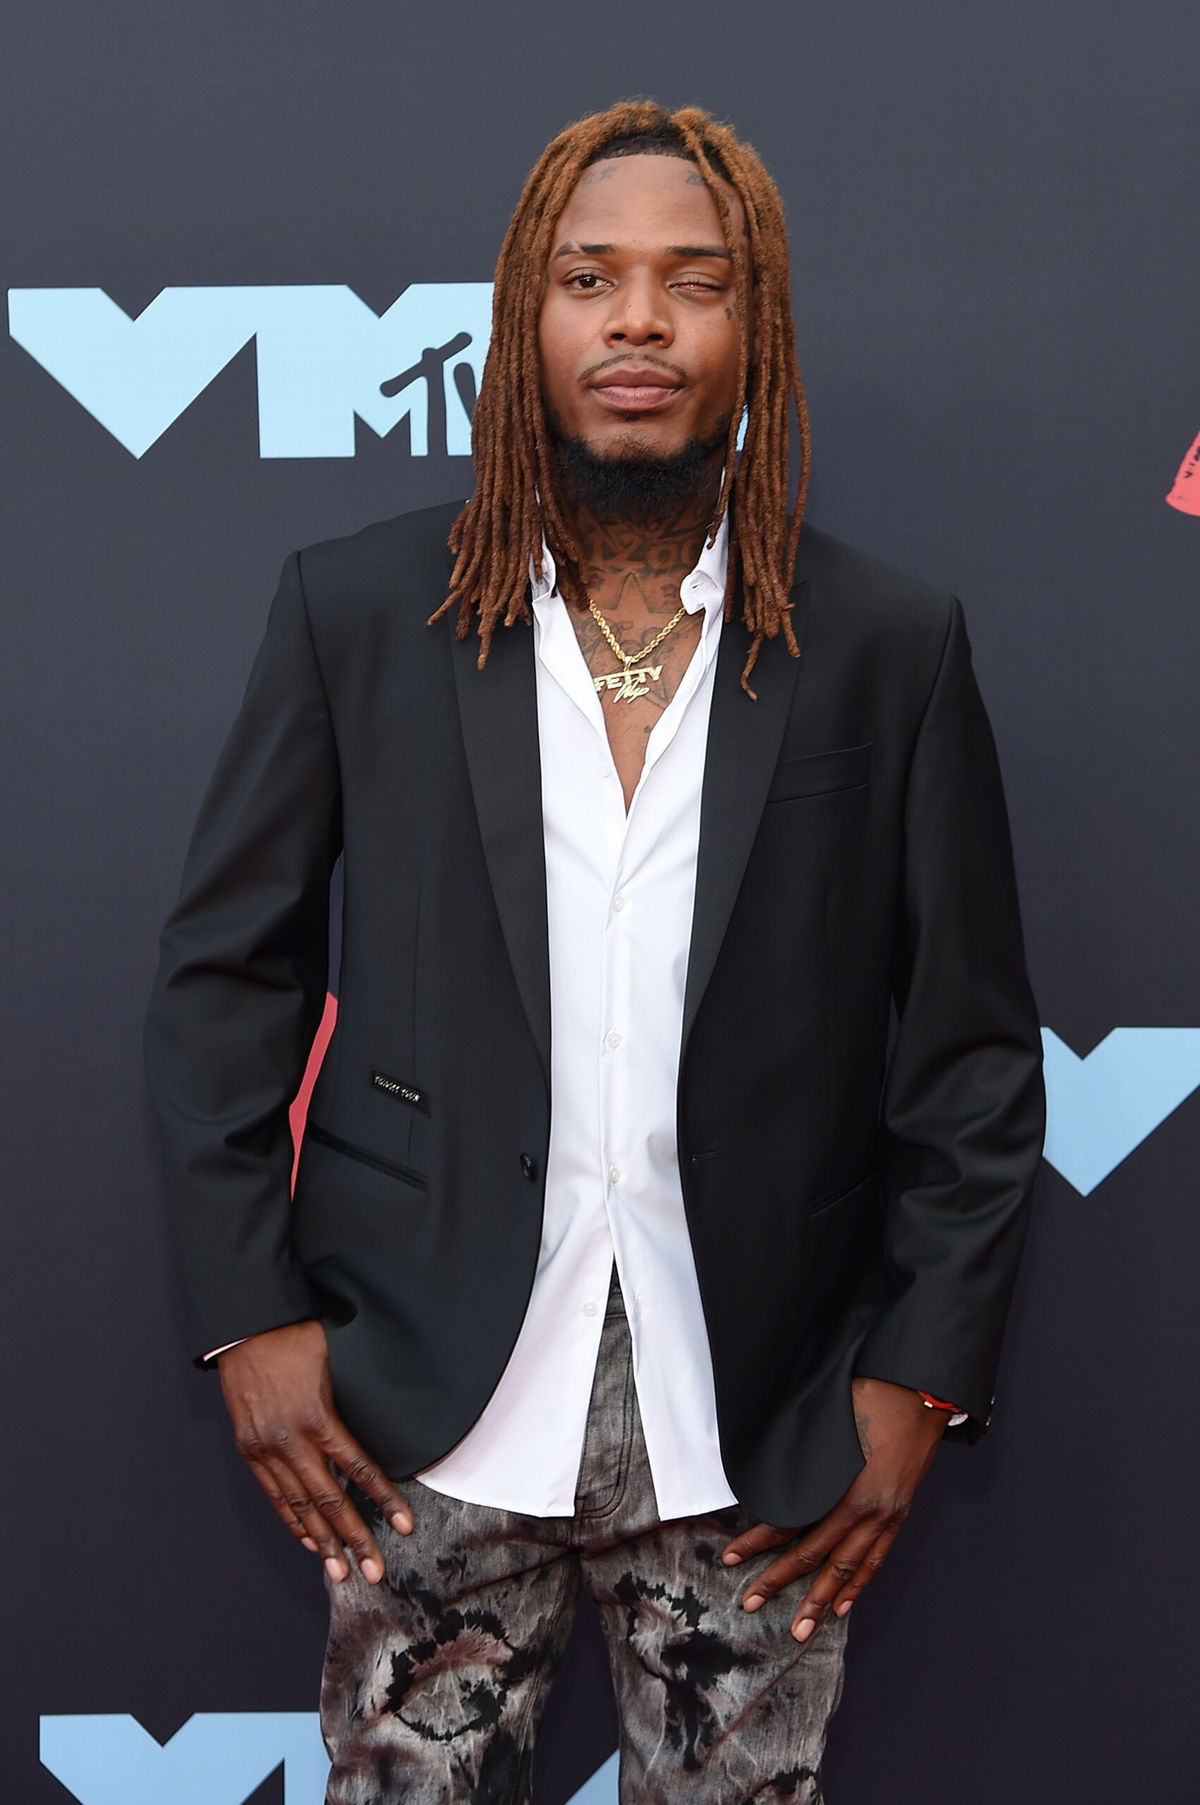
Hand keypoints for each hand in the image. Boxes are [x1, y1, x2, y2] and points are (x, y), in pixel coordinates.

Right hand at [217, 1319, 412, 1583]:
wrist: (244, 1326)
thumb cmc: (296, 1335)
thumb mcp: (334, 1362)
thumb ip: (350, 1401)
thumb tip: (381, 1422)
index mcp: (317, 1416)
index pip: (357, 1469)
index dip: (382, 1500)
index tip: (404, 1525)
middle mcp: (290, 1440)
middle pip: (328, 1500)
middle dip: (354, 1539)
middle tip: (375, 1571)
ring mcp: (265, 1448)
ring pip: (298, 1506)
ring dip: (322, 1542)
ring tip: (341, 1572)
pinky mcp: (249, 1449)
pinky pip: (274, 1495)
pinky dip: (292, 1521)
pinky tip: (309, 1541)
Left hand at [719, 1376, 949, 1642]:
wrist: (921, 1393)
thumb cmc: (870, 1396)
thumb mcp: (828, 1422)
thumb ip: (802, 1454)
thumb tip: (768, 1471)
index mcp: (843, 1485)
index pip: (790, 1522)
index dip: (758, 1541)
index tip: (731, 1556)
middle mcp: (866, 1508)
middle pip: (814, 1554)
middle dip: (780, 1581)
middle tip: (751, 1602)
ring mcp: (886, 1515)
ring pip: (846, 1568)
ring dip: (820, 1600)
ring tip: (800, 1628)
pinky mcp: (898, 1515)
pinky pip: (875, 1559)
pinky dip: (857, 1585)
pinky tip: (841, 1606)